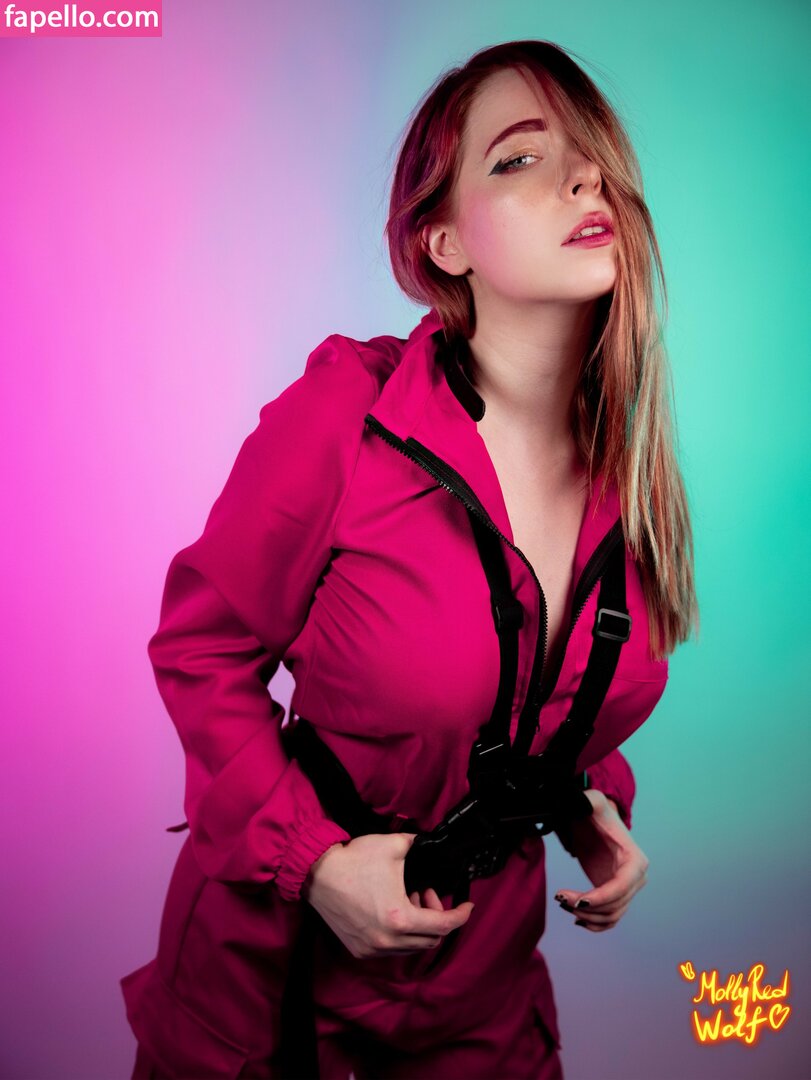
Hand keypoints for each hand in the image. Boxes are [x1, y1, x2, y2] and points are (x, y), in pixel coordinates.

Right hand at [303, 832, 474, 958]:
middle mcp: (388, 940)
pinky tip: (390, 910)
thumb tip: (431, 843)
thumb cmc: (353, 860)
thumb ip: (419, 845)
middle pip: (430, 939)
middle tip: (425, 893)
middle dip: (436, 916)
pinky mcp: (359, 950)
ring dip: (417, 925)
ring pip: (411, 946)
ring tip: (406, 898)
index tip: (467, 906)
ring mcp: (372, 948)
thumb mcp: (394, 845)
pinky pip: (391, 949)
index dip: (460, 915)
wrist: (316, 874)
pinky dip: (399, 933)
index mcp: (401, 918)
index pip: (443, 925)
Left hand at [554, 789, 648, 932]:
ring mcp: (627, 889)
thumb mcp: (592, 802)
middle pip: (615, 905)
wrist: (594, 822)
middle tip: (560, 897)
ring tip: (563, 902)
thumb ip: (588, 800)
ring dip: (586, 916)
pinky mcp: (616, 895)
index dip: (602, 897)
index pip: (622, 886)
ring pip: (611, 915)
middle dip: (587, 906)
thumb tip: (583, 803)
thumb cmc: (594, 812)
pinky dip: (595, 925)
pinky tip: (577, 919)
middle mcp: (636, 878)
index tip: (579, 900)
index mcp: (635, 860)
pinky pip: (610, 919)